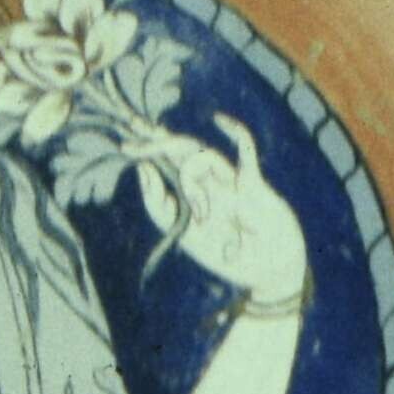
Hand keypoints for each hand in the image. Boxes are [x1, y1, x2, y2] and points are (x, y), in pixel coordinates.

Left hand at [139, 126, 305, 305]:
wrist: (267, 272)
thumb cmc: (227, 256)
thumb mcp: (184, 234)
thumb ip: (160, 205)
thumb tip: (143, 168)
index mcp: (190, 194)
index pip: (167, 162)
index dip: (148, 149)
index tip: (126, 148)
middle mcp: (208, 183)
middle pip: (181, 150)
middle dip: (158, 140)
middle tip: (134, 131)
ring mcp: (230, 181)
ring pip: (204, 154)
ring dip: (190, 171)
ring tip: (189, 202)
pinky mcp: (253, 184)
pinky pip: (245, 152)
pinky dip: (236, 133)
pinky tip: (219, 120)